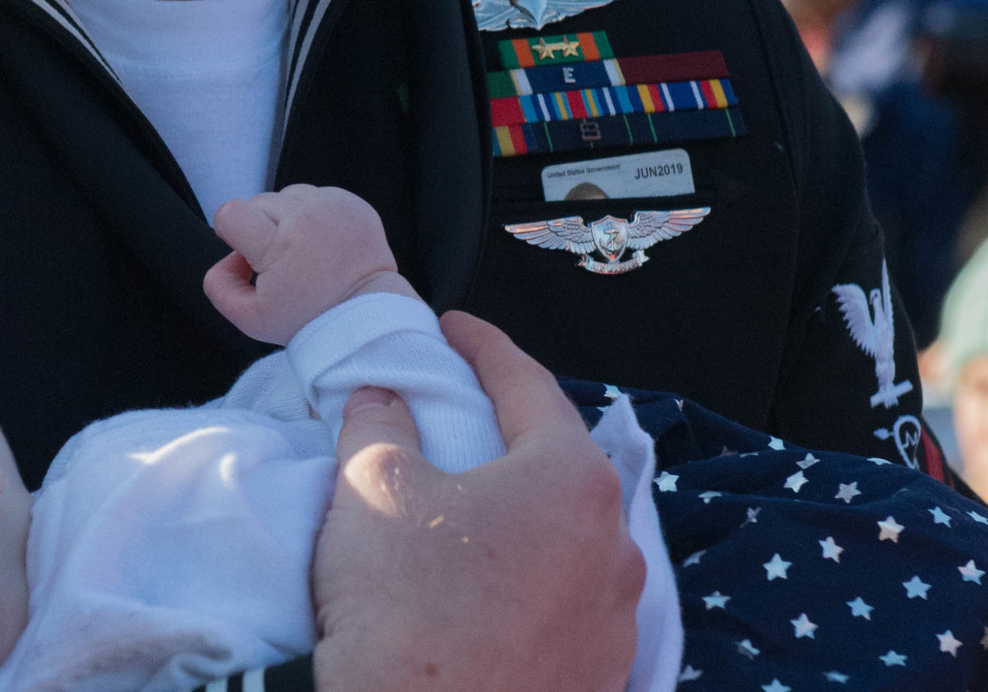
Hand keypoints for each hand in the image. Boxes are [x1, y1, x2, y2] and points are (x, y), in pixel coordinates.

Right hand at [203, 184, 420, 345]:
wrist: (366, 315)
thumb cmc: (310, 319)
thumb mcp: (250, 318)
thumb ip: (219, 284)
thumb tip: (227, 258)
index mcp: (279, 244)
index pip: (230, 213)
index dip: (230, 233)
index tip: (249, 255)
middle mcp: (307, 217)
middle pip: (258, 202)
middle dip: (262, 229)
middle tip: (280, 262)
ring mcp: (333, 206)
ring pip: (288, 195)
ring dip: (288, 218)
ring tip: (303, 251)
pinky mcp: (353, 203)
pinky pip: (318, 196)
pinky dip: (315, 216)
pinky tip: (322, 243)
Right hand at [311, 312, 644, 691]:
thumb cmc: (401, 608)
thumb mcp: (371, 487)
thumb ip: (380, 422)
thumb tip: (384, 398)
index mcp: (572, 480)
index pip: (528, 385)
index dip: (483, 347)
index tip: (454, 329)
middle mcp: (615, 543)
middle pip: (560, 463)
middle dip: (511, 436)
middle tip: (462, 417)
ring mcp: (616, 616)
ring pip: (571, 538)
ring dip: (526, 516)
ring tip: (473, 513)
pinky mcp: (603, 673)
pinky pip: (570, 604)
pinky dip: (534, 582)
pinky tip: (493, 588)